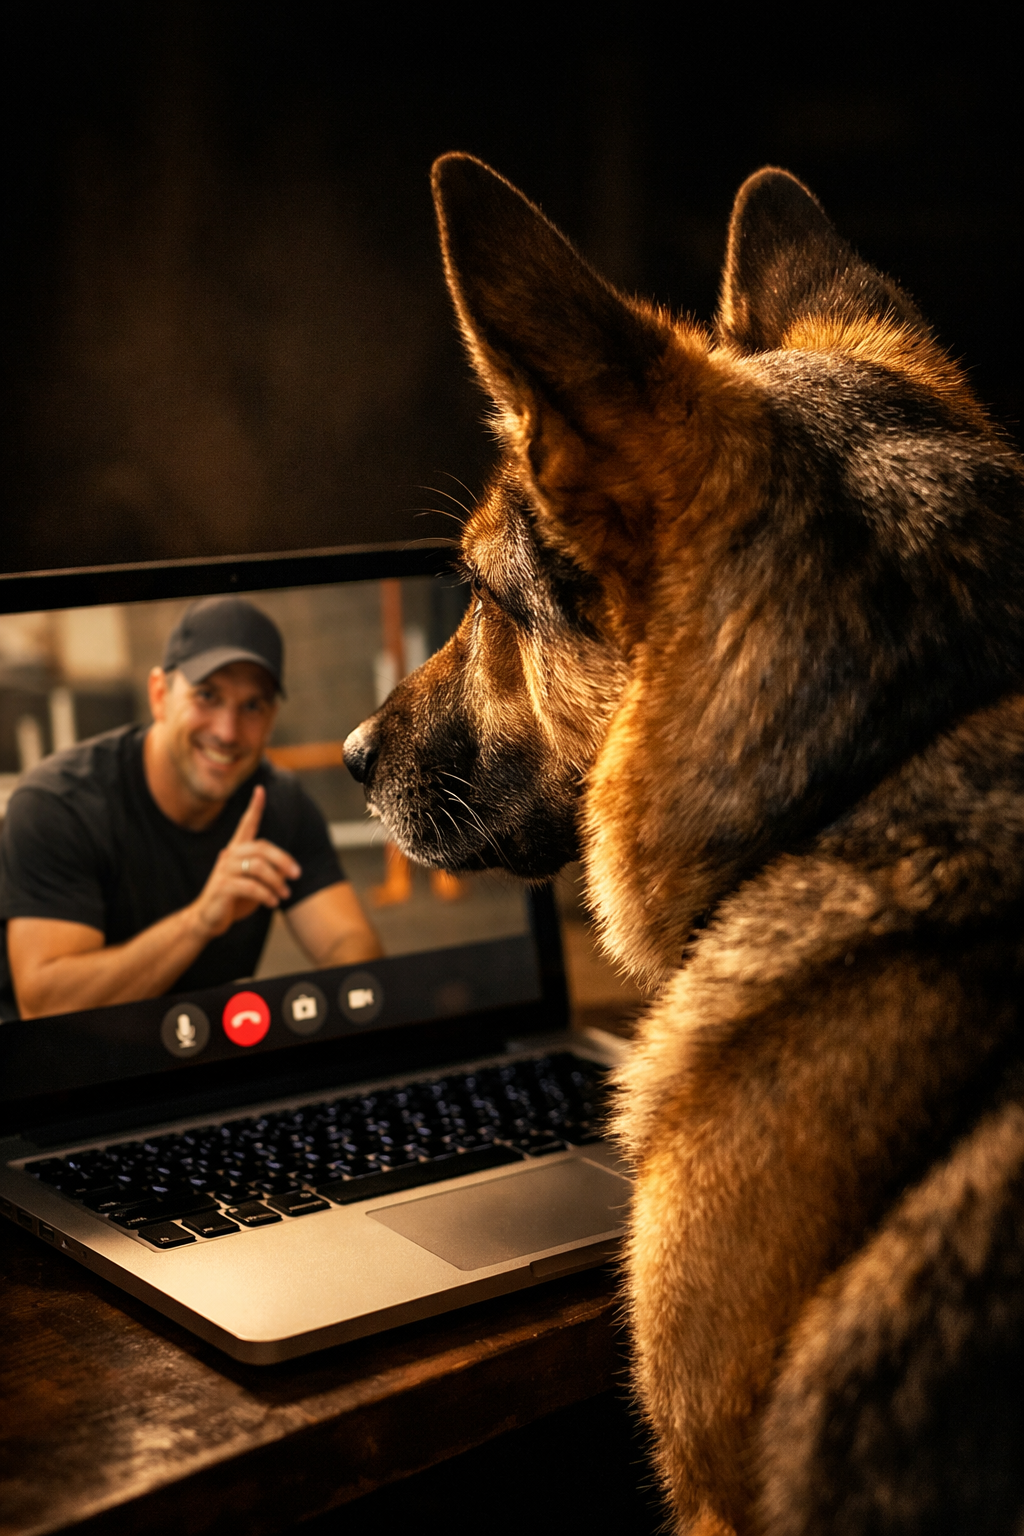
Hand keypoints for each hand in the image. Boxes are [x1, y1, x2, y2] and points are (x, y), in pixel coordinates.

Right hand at [189, 785, 301, 940]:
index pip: (246, 824)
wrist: (208, 919)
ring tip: (284, 894)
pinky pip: (250, 886)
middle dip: (283, 860)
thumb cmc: (234, 899)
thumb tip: (289, 868)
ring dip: (276, 882)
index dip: (254, 807)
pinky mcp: (222, 887)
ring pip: (258, 867)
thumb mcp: (254, 882)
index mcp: (236, 851)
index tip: (260, 790)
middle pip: (261, 848)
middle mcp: (229, 856)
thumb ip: (267, 871)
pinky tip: (272, 902)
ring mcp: (224, 871)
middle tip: (296, 875)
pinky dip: (266, 894)